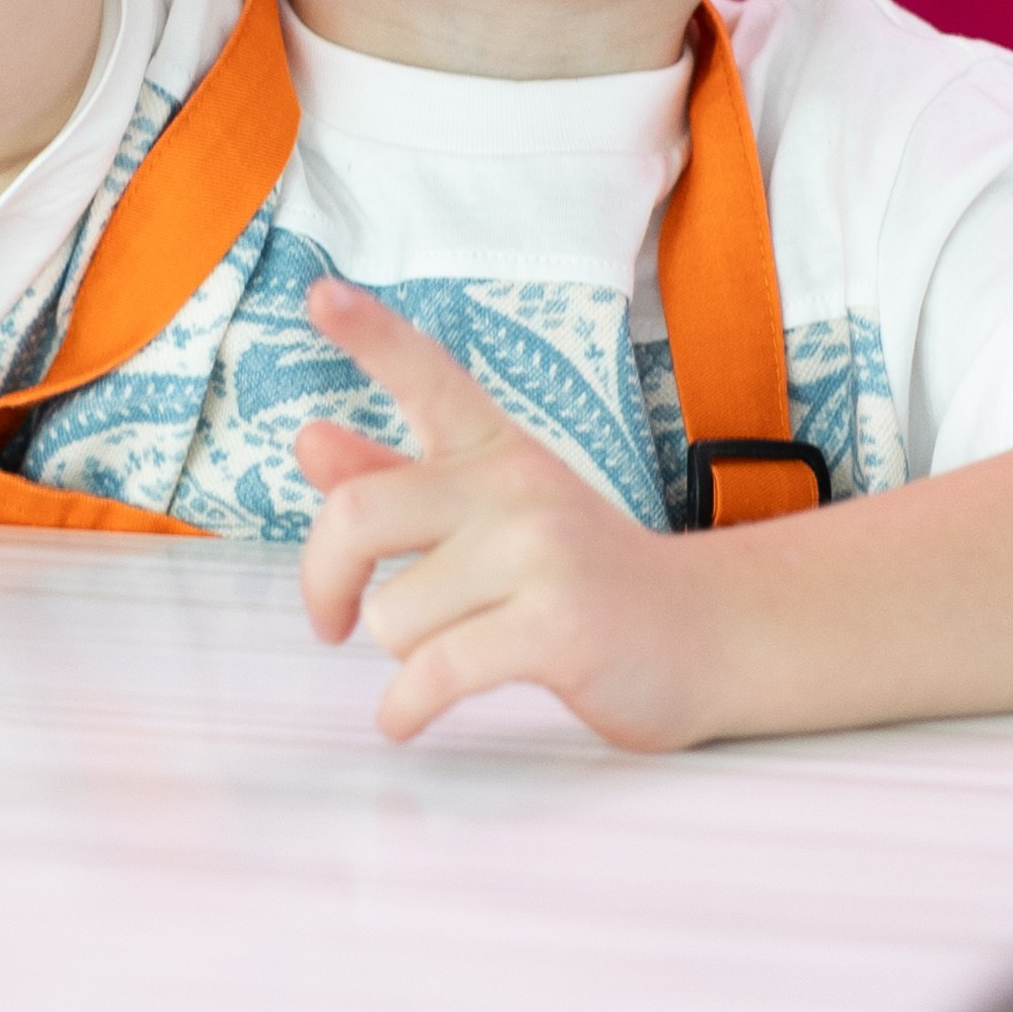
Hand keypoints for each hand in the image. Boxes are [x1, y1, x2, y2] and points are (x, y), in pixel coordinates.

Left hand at [294, 275, 725, 750]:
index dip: (369, 333)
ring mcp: (542, 552)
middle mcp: (517, 484)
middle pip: (360, 515)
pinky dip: (406, 710)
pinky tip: (406, 718)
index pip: (427, 375)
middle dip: (323, 581)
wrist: (704, 637)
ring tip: (454, 654)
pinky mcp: (559, 627)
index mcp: (497, 449)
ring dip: (402, 656)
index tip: (317, 293)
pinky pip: (434, 673)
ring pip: (393, 615)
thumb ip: (397, 479)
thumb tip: (308, 440)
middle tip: (331, 620)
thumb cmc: (580, 576)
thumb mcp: (490, 514)